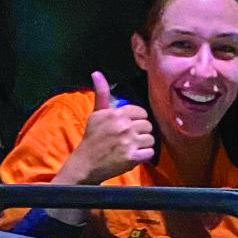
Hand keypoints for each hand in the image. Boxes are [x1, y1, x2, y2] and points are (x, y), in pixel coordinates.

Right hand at [57, 71, 154, 186]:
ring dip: (144, 144)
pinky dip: (145, 155)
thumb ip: (102, 94)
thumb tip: (97, 73)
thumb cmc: (92, 138)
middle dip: (141, 132)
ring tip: (132, 147)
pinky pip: (150, 152)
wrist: (86, 163)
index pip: (141, 112)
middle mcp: (124, 126)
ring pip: (151, 139)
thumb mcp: (96, 114)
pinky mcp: (132, 157)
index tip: (129, 127)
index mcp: (116, 114)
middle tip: (130, 138)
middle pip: (148, 125)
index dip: (137, 120)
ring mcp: (129, 142)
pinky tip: (135, 155)